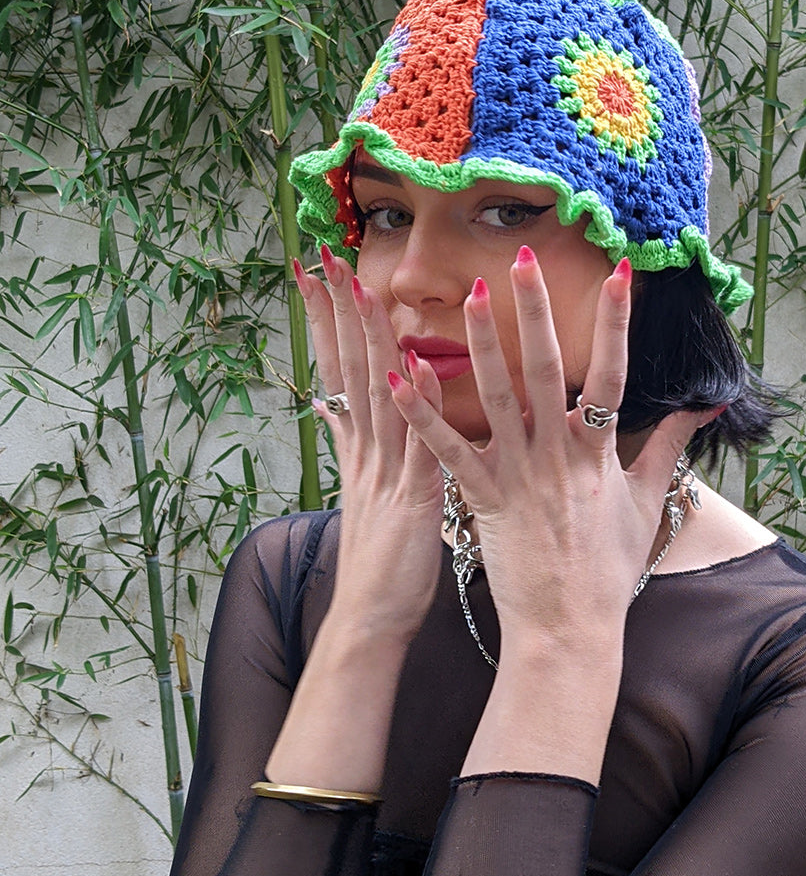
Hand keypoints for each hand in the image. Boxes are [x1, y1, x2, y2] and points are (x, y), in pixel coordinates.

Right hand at [295, 250, 443, 643]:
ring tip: (359, 283)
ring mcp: (385, 471)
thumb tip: (334, 409)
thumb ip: (353, 448)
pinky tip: (410, 364)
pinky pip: (414, 443)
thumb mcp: (363, 496)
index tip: (320, 273)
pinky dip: (411, 403)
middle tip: (322, 254)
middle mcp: (367, 450)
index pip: (341, 369)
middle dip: (335, 308)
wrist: (369, 621)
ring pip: (374, 391)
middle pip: (348, 366)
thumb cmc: (380, 563)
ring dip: (367, 337)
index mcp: (361, 448)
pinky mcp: (411, 497)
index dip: (329, 319)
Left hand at [387, 247, 702, 641]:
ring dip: (479, 344)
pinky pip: (449, 452)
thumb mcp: (644, 501)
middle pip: (546, 370)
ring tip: (467, 294)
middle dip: (534, 310)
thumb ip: (668, 445)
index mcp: (598, 453)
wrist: (571, 629)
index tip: (621, 272)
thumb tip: (706, 405)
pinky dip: (424, 415)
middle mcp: (558, 456)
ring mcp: (519, 477)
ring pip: (497, 399)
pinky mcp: (483, 500)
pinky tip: (399, 378)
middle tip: (522, 258)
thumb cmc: (608, 568)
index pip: (611, 374)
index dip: (617, 323)